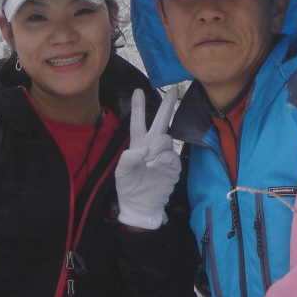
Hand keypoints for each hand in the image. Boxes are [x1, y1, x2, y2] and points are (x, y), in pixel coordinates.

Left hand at [116, 86, 180, 229]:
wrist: (141, 206)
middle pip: (161, 122)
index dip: (138, 107)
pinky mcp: (173, 166)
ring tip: (149, 161)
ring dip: (157, 146)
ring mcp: (164, 155)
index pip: (138, 122)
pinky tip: (155, 164)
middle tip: (174, 89)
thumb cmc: (128, 188)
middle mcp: (152, 146)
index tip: (138, 91)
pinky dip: (162, 158)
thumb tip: (144, 148)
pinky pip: (171, 155)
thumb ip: (128, 158)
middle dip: (167, 105)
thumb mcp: (121, 173)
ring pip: (165, 139)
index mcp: (137, 145)